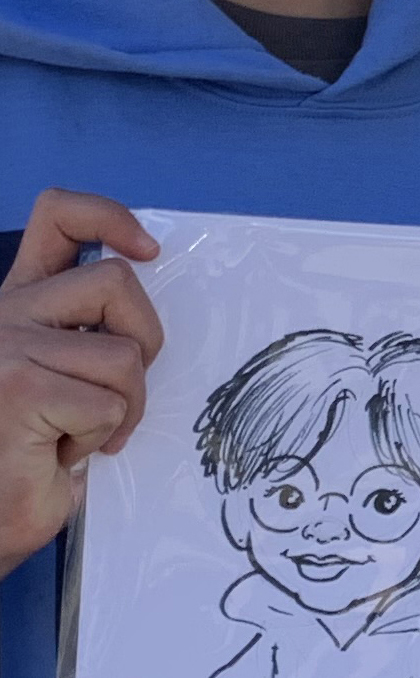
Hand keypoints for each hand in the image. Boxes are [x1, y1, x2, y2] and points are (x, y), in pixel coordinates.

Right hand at [0, 191, 162, 580]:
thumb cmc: (23, 460)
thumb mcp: (58, 381)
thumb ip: (84, 336)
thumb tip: (142, 318)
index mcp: (15, 305)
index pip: (59, 218)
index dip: (111, 217)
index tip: (148, 251)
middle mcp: (3, 314)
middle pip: (117, 284)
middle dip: (145, 342)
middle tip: (118, 393)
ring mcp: (5, 347)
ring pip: (123, 355)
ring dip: (122, 406)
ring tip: (76, 433)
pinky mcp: (18, 388)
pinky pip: (110, 403)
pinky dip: (101, 437)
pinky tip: (58, 453)